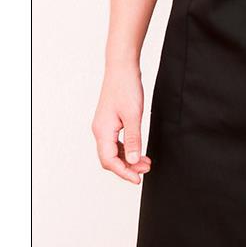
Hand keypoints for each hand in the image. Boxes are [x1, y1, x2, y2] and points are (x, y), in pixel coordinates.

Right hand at [92, 65, 150, 183]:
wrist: (121, 68)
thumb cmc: (126, 88)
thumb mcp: (133, 115)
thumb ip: (133, 139)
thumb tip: (132, 160)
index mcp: (102, 131)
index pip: (109, 161)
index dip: (124, 172)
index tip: (138, 179)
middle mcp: (99, 130)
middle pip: (109, 159)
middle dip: (127, 167)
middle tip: (146, 169)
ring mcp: (103, 126)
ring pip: (112, 151)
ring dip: (128, 159)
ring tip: (145, 161)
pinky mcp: (109, 121)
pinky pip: (114, 142)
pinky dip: (126, 149)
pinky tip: (137, 150)